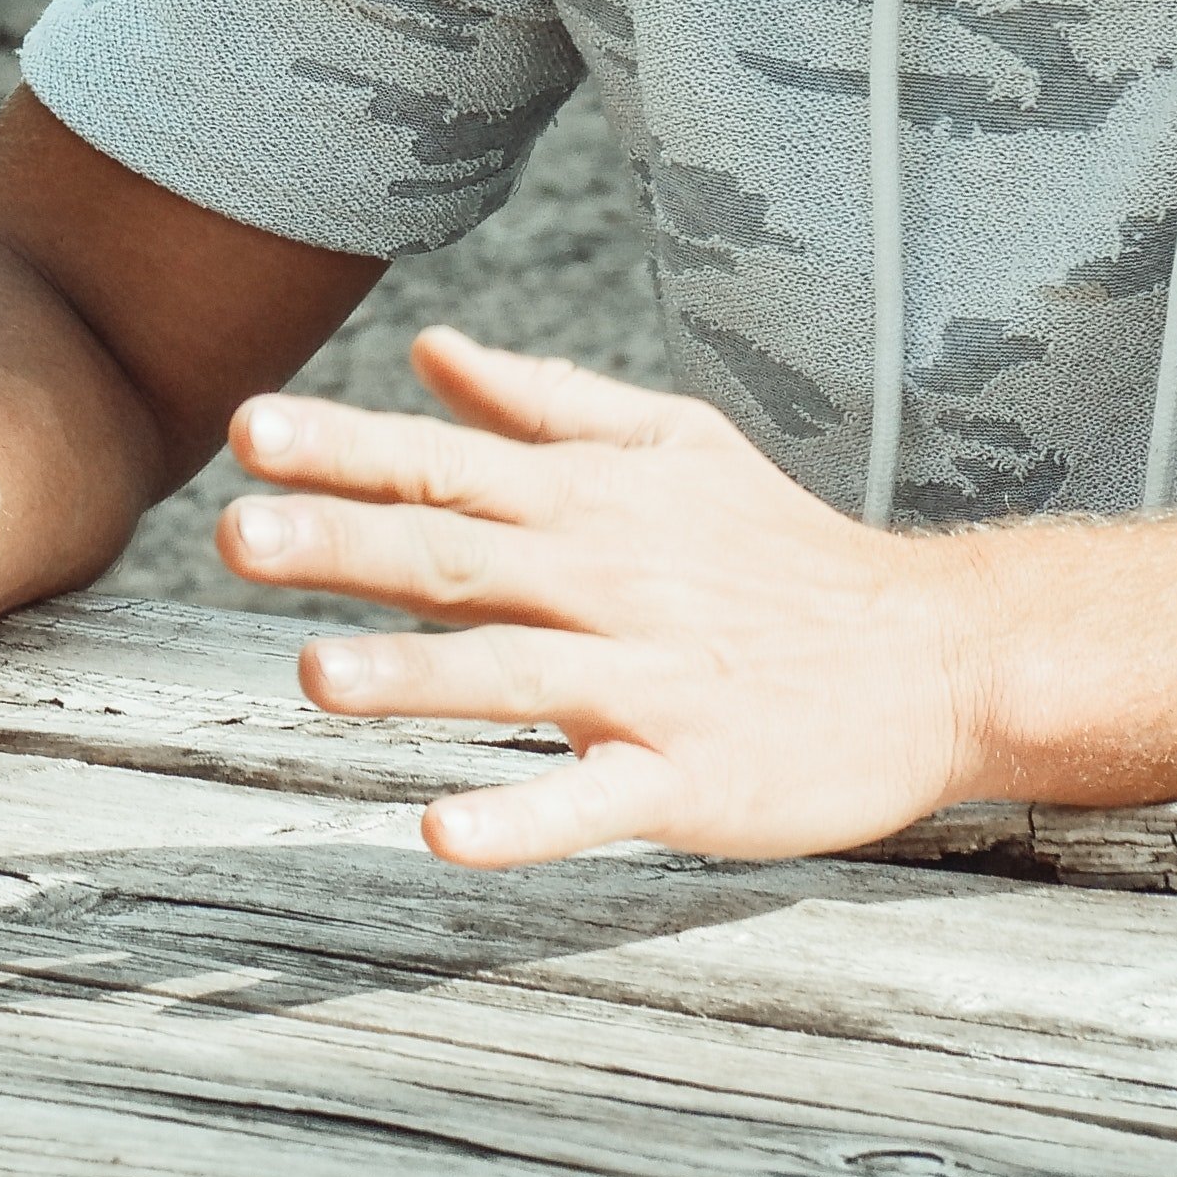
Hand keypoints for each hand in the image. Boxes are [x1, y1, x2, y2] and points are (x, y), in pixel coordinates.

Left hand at [218, 327, 985, 865]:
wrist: (940, 657)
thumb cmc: (785, 551)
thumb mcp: (676, 446)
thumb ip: (542, 405)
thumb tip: (429, 345)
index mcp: (594, 504)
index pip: (448, 467)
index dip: (346, 450)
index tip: (247, 430)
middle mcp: (610, 583)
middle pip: (460, 560)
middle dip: (345, 546)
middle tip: (235, 534)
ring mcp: (649, 687)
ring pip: (513, 677)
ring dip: (412, 678)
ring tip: (311, 679)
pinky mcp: (691, 781)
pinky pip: (593, 802)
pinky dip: (521, 819)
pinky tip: (443, 831)